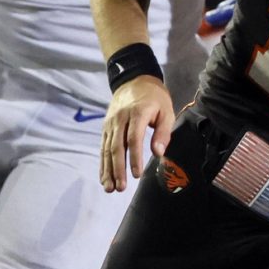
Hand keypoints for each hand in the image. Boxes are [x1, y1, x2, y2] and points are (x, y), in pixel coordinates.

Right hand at [100, 77, 173, 191]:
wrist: (134, 80)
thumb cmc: (155, 98)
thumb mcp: (166, 111)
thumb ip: (162, 133)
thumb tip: (158, 153)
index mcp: (137, 113)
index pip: (133, 138)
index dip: (135, 158)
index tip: (138, 175)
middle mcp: (120, 118)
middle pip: (117, 146)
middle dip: (118, 169)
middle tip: (121, 188)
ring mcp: (110, 123)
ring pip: (107, 149)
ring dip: (108, 170)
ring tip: (109, 188)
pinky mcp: (106, 127)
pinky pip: (103, 147)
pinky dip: (103, 163)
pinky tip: (104, 177)